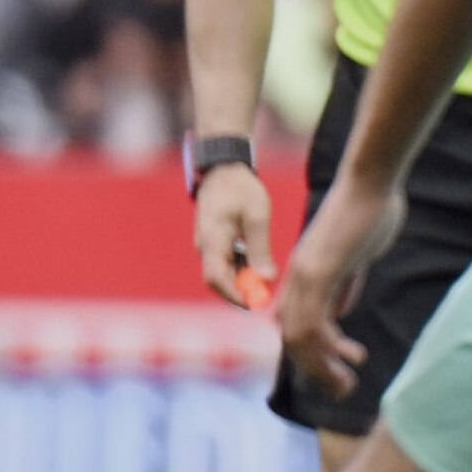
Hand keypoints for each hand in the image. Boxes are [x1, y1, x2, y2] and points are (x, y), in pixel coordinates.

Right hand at [193, 161, 275, 311]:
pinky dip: (239, 269)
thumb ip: (260, 250)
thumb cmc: (241, 188)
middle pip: (218, 281)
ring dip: (241, 280)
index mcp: (212, 240)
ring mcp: (206, 244)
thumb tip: (267, 280)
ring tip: (265, 276)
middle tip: (266, 295)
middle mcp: (204, 246)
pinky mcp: (213, 241)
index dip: (235, 295)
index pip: (216, 279)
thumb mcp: (257, 216)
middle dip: (240, 292)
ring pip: (222, 273)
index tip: (256, 303)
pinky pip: (224, 263)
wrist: (223, 168)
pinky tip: (257, 262)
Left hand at [274, 167, 407, 397]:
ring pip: (299, 338)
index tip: (345, 363)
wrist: (370, 181)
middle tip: (343, 389)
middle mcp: (297, 278)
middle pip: (293, 339)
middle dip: (317, 370)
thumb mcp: (354, 256)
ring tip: (347, 385)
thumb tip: (340, 310)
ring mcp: (305, 276)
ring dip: (321, 367)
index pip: (296, 324)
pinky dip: (327, 348)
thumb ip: (345, 283)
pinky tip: (350, 357)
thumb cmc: (369, 211)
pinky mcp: (319, 272)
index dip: (316, 351)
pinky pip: (312, 322)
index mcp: (305, 275)